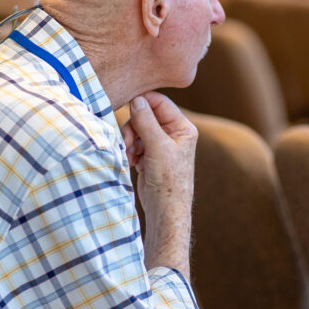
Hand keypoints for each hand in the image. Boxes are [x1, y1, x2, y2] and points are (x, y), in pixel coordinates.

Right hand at [120, 92, 196, 276]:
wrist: (165, 210)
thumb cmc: (168, 180)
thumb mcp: (158, 147)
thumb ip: (146, 121)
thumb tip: (136, 99)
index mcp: (182, 127)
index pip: (159, 102)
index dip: (141, 103)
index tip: (126, 110)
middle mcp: (172, 134)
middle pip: (145, 115)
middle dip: (133, 127)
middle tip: (127, 142)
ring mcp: (160, 145)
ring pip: (137, 129)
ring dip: (129, 139)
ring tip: (129, 155)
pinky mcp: (149, 155)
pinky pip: (134, 143)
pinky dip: (129, 150)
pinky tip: (131, 162)